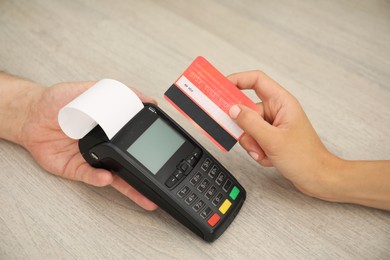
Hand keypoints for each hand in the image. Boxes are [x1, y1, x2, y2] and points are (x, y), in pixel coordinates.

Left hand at [20, 81, 157, 209]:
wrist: (29, 117)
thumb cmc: (55, 102)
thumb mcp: (84, 89)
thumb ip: (110, 92)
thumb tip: (138, 96)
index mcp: (111, 127)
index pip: (135, 137)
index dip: (148, 143)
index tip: (162, 147)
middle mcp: (106, 145)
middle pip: (130, 161)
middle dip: (146, 174)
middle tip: (160, 180)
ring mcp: (93, 159)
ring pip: (115, 176)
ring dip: (131, 186)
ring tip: (144, 194)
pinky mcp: (77, 169)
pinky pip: (90, 176)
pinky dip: (98, 178)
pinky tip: (106, 177)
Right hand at [227, 70, 336, 199]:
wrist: (318, 178)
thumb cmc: (305, 158)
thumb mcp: (272, 139)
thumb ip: (250, 123)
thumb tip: (233, 109)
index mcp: (282, 102)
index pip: (256, 81)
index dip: (238, 80)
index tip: (221, 87)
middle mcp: (277, 111)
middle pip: (247, 110)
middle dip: (245, 128)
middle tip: (247, 138)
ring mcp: (273, 125)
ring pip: (248, 128)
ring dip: (252, 144)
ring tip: (264, 153)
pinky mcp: (271, 138)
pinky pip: (254, 140)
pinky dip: (257, 151)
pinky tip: (269, 158)